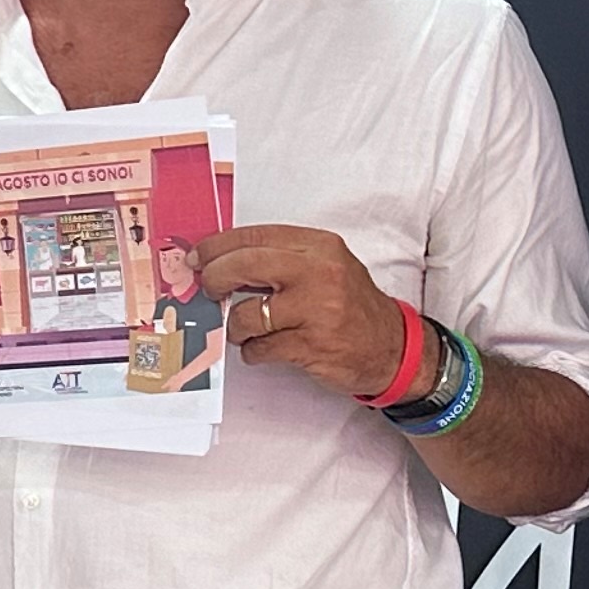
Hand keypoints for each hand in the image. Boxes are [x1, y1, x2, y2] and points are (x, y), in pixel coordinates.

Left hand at [195, 226, 402, 398]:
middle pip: (243, 265)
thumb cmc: (349, 305)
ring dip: (236, 326)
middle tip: (208, 290)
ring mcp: (316, 310)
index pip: (255, 237)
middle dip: (214, 278)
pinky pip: (259, 347)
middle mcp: (319, 273)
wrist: (391, 347)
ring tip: (247, 329)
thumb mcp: (325, 267)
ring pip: (246, 314)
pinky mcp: (311, 345)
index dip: (217, 247)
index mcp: (319, 247)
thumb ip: (281, 259)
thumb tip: (220, 261)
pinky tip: (264, 348)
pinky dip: (253, 351)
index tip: (197, 257)